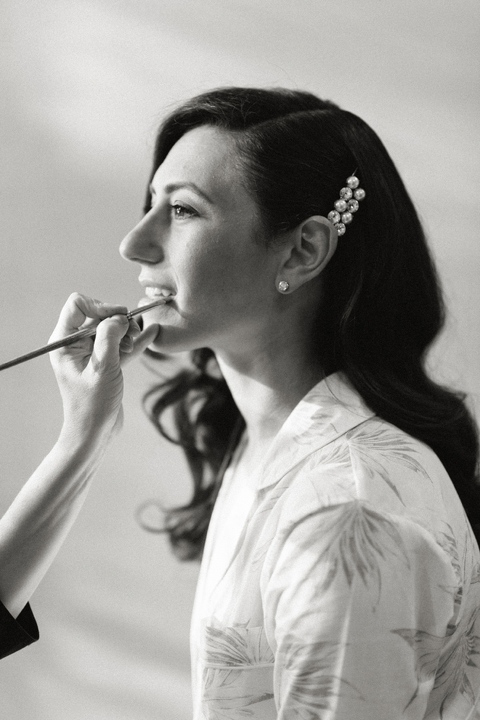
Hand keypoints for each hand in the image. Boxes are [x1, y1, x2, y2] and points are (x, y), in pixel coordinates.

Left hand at [49, 293, 158, 446]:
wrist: (95, 433)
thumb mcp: (102, 367)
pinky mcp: (105, 364)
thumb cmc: (92, 405)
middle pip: (98, 315)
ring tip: (135, 342)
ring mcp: (91, 354)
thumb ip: (110, 337)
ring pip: (111, 329)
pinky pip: (120, 345)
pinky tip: (151, 333)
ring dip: (127, 331)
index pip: (78, 305)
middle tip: (130, 335)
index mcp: (65, 342)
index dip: (100, 307)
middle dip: (117, 320)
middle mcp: (75, 344)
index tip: (118, 320)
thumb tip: (120, 317)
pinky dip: (134, 340)